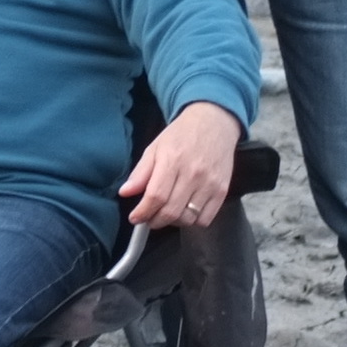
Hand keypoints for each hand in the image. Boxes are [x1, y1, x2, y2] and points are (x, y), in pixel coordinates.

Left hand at [121, 100, 242, 229]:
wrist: (214, 123)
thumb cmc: (181, 135)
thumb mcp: (155, 148)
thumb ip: (140, 172)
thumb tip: (124, 192)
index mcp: (172, 161)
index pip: (155, 196)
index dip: (143, 212)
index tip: (135, 217)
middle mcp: (193, 174)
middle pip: (171, 212)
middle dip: (154, 221)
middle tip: (148, 219)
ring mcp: (210, 184)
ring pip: (188, 219)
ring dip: (173, 223)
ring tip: (166, 213)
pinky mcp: (222, 191)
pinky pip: (206, 219)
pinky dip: (193, 222)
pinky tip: (185, 212)